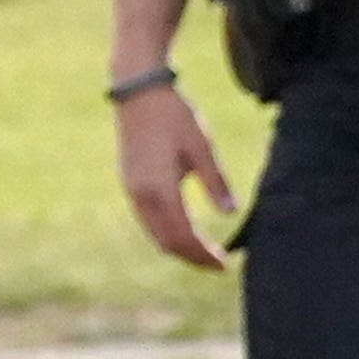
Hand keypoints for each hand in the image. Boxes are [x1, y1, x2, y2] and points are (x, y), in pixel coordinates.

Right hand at [115, 79, 237, 272]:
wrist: (138, 92)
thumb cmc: (175, 116)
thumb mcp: (202, 147)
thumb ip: (215, 181)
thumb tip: (230, 213)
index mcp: (160, 188)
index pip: (184, 235)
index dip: (204, 254)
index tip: (225, 264)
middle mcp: (141, 195)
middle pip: (167, 242)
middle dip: (193, 258)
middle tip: (219, 266)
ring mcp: (131, 190)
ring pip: (155, 234)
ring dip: (179, 248)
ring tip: (205, 254)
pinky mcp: (129, 183)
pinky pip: (148, 220)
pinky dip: (167, 233)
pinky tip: (184, 232)